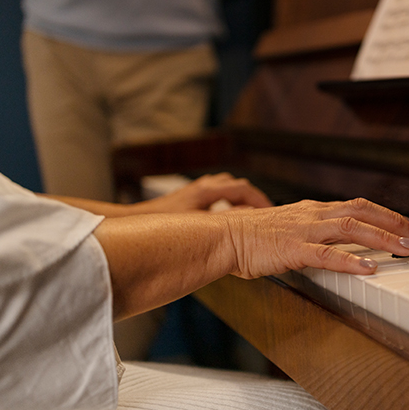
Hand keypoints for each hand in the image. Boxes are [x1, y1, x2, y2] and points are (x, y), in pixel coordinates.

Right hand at [94, 196, 408, 319]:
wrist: (220, 237)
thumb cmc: (250, 237)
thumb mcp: (288, 229)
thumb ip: (313, 233)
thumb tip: (337, 243)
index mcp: (312, 210)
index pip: (358, 206)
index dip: (386, 214)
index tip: (408, 225)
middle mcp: (312, 214)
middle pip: (362, 212)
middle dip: (394, 223)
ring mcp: (303, 230)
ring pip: (351, 229)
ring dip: (382, 238)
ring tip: (406, 250)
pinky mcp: (292, 249)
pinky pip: (327, 255)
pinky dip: (351, 261)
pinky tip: (370, 270)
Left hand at [134, 172, 272, 213]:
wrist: (137, 220)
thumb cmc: (163, 222)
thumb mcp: (199, 224)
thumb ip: (225, 220)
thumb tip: (248, 215)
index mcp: (208, 190)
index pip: (243, 188)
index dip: (260, 199)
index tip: (271, 211)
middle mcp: (203, 187)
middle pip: (237, 185)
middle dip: (253, 198)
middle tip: (264, 212)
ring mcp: (197, 191)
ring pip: (226, 188)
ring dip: (239, 198)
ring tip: (249, 214)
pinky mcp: (190, 199)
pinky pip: (216, 195)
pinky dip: (226, 203)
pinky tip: (225, 218)